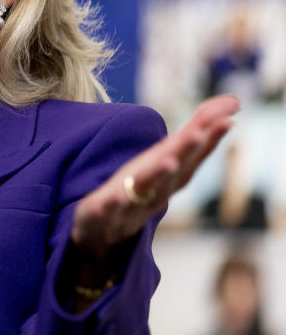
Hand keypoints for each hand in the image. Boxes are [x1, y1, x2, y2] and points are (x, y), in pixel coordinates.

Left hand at [71, 95, 239, 258]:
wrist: (105, 232)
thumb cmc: (141, 189)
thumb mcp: (167, 157)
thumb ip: (196, 130)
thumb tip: (232, 102)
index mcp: (171, 176)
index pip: (193, 155)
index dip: (210, 137)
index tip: (228, 118)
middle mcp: (156, 190)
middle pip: (174, 169)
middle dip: (187, 151)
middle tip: (199, 132)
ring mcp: (131, 203)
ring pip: (146, 187)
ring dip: (158, 175)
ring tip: (168, 161)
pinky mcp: (103, 212)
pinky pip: (110, 208)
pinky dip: (115, 202)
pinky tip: (117, 195)